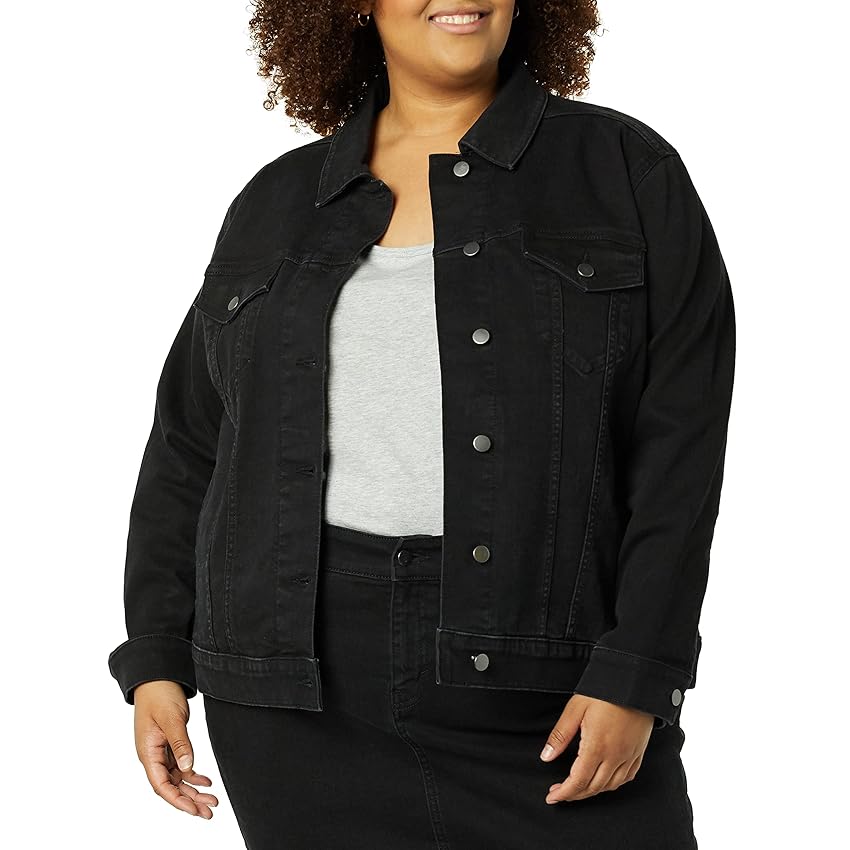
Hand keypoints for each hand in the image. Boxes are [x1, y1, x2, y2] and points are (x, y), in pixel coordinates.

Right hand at [132, 680, 218, 817]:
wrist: (157, 677)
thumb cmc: (159, 695)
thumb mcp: (172, 718)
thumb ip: (180, 743)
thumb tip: (187, 768)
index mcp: (148, 752)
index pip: (161, 785)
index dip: (177, 800)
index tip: (194, 810)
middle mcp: (153, 755)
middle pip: (170, 786)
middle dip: (189, 800)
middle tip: (209, 811)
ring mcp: (161, 750)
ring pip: (177, 778)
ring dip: (193, 790)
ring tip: (211, 800)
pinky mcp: (169, 743)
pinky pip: (180, 766)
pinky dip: (193, 775)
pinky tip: (206, 781)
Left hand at [539, 694, 654, 803]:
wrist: (634, 682)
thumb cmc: (604, 691)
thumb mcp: (576, 708)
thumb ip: (560, 735)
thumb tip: (546, 757)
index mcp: (597, 746)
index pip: (578, 781)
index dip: (564, 793)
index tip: (552, 797)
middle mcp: (615, 756)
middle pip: (593, 787)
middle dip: (574, 794)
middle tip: (559, 792)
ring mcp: (629, 756)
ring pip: (610, 786)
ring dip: (591, 791)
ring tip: (577, 787)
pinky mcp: (638, 752)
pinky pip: (626, 778)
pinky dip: (611, 785)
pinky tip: (602, 780)